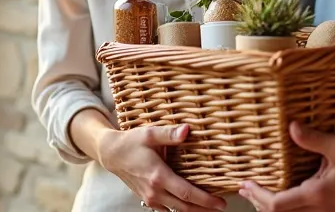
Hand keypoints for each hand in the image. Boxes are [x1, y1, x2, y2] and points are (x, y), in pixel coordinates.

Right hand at [95, 124, 226, 211]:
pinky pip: (167, 210)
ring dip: (194, 211)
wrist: (111, 154)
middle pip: (185, 207)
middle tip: (222, 206)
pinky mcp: (148, 200)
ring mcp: (150, 198)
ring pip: (177, 211)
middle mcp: (155, 191)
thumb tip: (188, 130)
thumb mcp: (150, 134)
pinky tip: (191, 205)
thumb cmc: (131, 142)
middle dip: (205, 209)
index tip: (221, 202)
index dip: (206, 200)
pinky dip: (181, 209)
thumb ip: (170, 134)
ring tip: (210, 207)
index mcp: (158, 176)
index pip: (187, 194)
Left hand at [238, 122, 334, 211]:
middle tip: (245, 188)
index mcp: (317, 195)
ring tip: (257, 193)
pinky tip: (281, 197)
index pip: (277, 205)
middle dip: (259, 203)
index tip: (246, 183)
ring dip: (271, 207)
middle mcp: (319, 209)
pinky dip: (286, 208)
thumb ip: (313, 139)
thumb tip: (291, 127)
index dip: (258, 195)